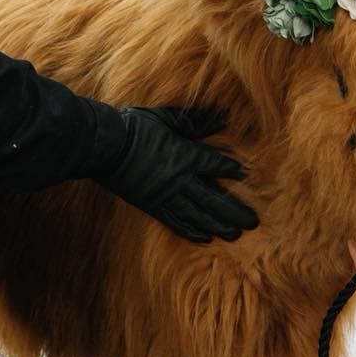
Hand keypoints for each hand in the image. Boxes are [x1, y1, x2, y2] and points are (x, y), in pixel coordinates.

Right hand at [92, 106, 258, 241]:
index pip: (216, 165)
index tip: (247, 176)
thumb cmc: (133, 127)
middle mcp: (179, 179)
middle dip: (234, 211)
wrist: (102, 145)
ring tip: (236, 235)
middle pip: (213, 199)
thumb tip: (222, 117)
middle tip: (253, 222)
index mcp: (185, 155)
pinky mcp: (151, 205)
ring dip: (218, 226)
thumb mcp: (166, 118)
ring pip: (198, 215)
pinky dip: (191, 231)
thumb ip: (194, 121)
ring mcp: (165, 195)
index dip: (232, 171)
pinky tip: (204, 238)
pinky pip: (175, 222)